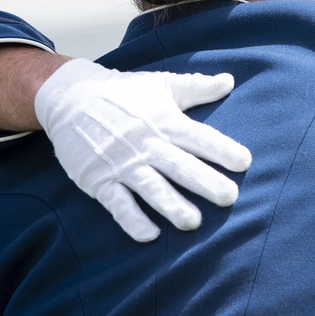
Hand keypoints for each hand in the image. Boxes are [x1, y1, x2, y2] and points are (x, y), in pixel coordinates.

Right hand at [34, 58, 250, 240]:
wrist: (70, 97)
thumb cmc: (124, 93)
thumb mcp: (161, 84)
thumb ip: (197, 87)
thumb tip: (230, 80)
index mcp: (165, 121)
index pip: (199, 137)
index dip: (222, 149)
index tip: (244, 162)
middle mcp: (146, 143)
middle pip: (180, 165)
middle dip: (205, 182)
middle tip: (229, 198)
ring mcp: (122, 164)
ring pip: (151, 187)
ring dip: (172, 205)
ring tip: (193, 222)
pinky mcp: (99, 180)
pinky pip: (118, 203)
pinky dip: (132, 219)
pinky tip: (150, 235)